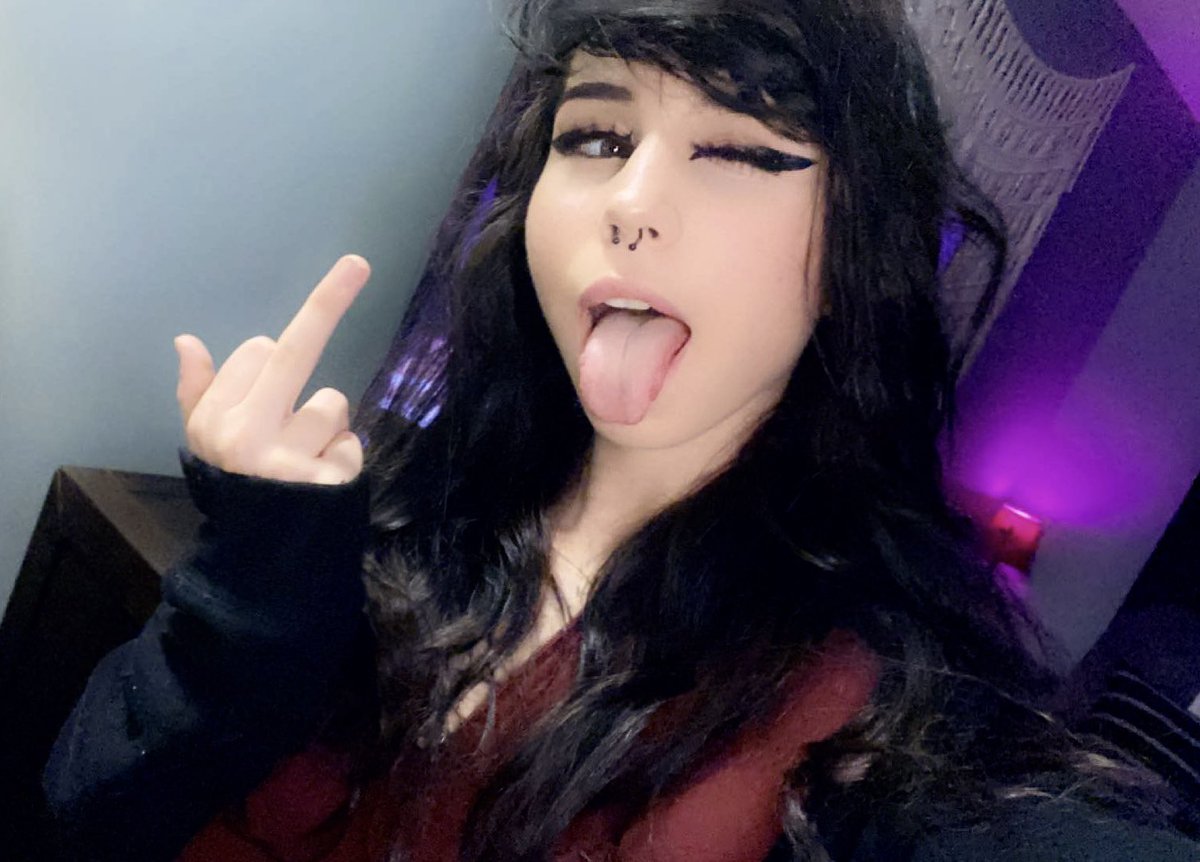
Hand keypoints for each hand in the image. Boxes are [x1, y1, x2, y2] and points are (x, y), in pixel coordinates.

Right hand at [175, 255, 370, 484]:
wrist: (257, 564)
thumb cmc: (235, 492)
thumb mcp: (204, 446)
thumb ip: (198, 392)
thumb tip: (187, 340)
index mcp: (213, 423)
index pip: (260, 350)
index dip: (274, 355)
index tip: (345, 274)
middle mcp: (244, 438)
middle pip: (292, 355)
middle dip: (327, 308)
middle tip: (357, 265)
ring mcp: (287, 462)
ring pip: (333, 404)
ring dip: (327, 427)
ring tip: (304, 461)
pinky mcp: (326, 485)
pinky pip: (351, 444)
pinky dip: (343, 460)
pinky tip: (321, 484)